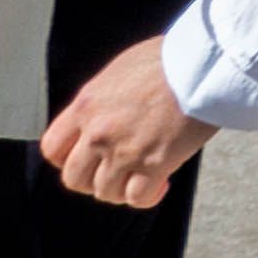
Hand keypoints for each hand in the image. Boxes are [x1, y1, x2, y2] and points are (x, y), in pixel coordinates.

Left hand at [37, 37, 216, 212]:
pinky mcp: (154, 164)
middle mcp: (98, 132)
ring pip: (105, 192)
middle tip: (116, 172)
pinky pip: (137, 199)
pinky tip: (162, 184)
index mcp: (86, 105)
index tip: (87, 159)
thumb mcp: (121, 70)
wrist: (205, 62)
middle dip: (93, 180)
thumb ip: (103, 99)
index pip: (53, 149)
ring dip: (122, 189)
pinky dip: (148, 197)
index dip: (68, 160)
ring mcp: (124, 150)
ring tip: (143, 177)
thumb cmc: (171, 58)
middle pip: (74, 179)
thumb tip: (104, 113)